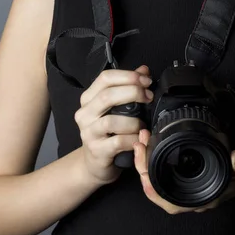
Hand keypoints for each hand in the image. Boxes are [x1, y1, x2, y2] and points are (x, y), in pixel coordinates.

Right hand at [74, 64, 152, 186]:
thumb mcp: (117, 107)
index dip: (128, 76)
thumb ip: (129, 86)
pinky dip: (132, 138)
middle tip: (149, 97)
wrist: (95, 163)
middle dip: (133, 92)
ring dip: (133, 121)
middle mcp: (85, 113)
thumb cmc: (108, 132)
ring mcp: (88, 133)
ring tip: (143, 124)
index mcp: (89, 98)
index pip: (105, 78)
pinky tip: (139, 138)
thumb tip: (144, 70)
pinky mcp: (97, 151)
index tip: (146, 80)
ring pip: (111, 121)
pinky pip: (117, 142)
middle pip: (107, 96)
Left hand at [133, 129, 234, 213]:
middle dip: (143, 167)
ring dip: (147, 163)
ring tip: (143, 140)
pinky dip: (155, 161)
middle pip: (158, 189)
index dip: (152, 187)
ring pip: (159, 181)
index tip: (143, 166)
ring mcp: (189, 187)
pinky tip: (152, 146)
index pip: (169, 201)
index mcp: (203, 196)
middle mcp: (193, 195)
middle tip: (140, 143)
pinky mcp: (189, 176)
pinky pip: (165, 174)